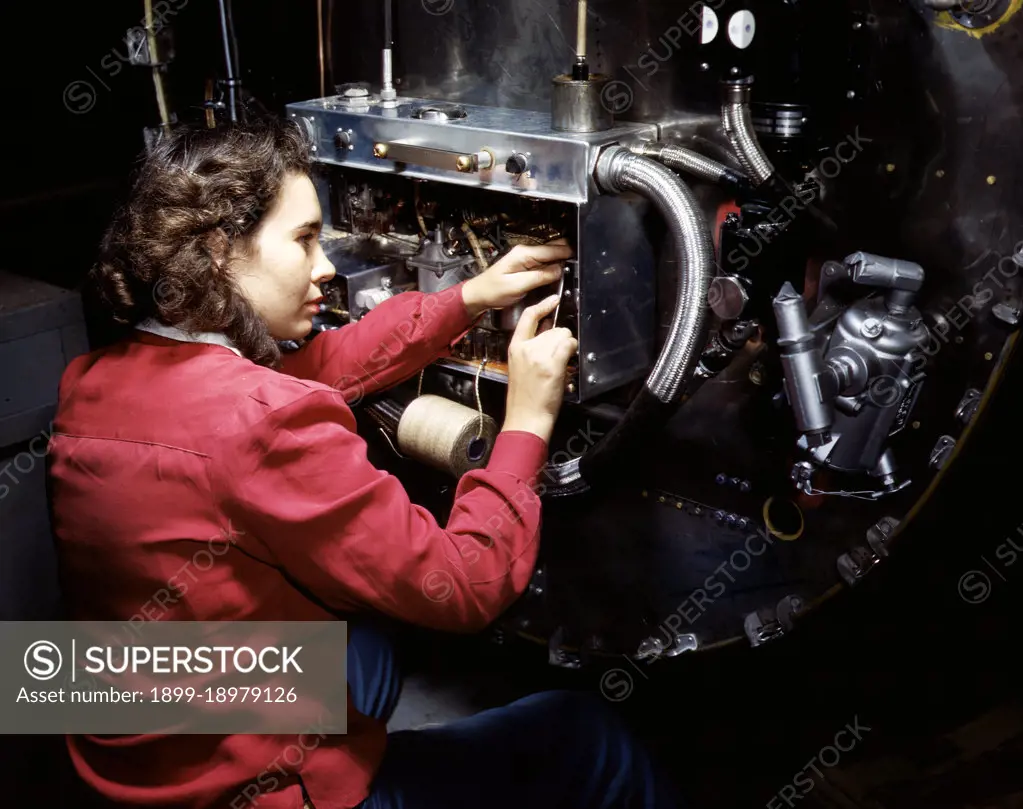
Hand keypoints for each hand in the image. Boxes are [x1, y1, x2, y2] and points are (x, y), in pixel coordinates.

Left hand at [461, 240, 572, 317]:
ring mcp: (527, 258)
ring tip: (570, 273)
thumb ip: (539, 277)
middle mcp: (527, 252)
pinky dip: (554, 268)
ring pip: (551, 256)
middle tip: (577, 270)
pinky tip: (558, 275)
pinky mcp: (528, 265)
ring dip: (560, 263)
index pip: (552, 250)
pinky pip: (546, 263)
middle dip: (566, 257)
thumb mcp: (517, 285)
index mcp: (524, 254)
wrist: (480, 294)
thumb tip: (559, 271)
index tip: (580, 262)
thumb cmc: (493, 290)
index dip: (567, 255)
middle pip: (554, 248)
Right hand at [502, 293, 578, 444]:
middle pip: (553, 328)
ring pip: (563, 335)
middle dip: (560, 339)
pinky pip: (569, 345)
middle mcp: (526, 348)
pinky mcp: (551, 365)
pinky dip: (572, 350)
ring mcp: (538, 356)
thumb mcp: (520, 367)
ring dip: (567, 346)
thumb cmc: (525, 397)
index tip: (553, 299)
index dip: (543, 305)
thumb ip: (531, 347)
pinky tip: (567, 363)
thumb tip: (548, 330)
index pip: (528, 316)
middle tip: (558, 358)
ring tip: (560, 365)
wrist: (525, 418)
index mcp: (515, 347)